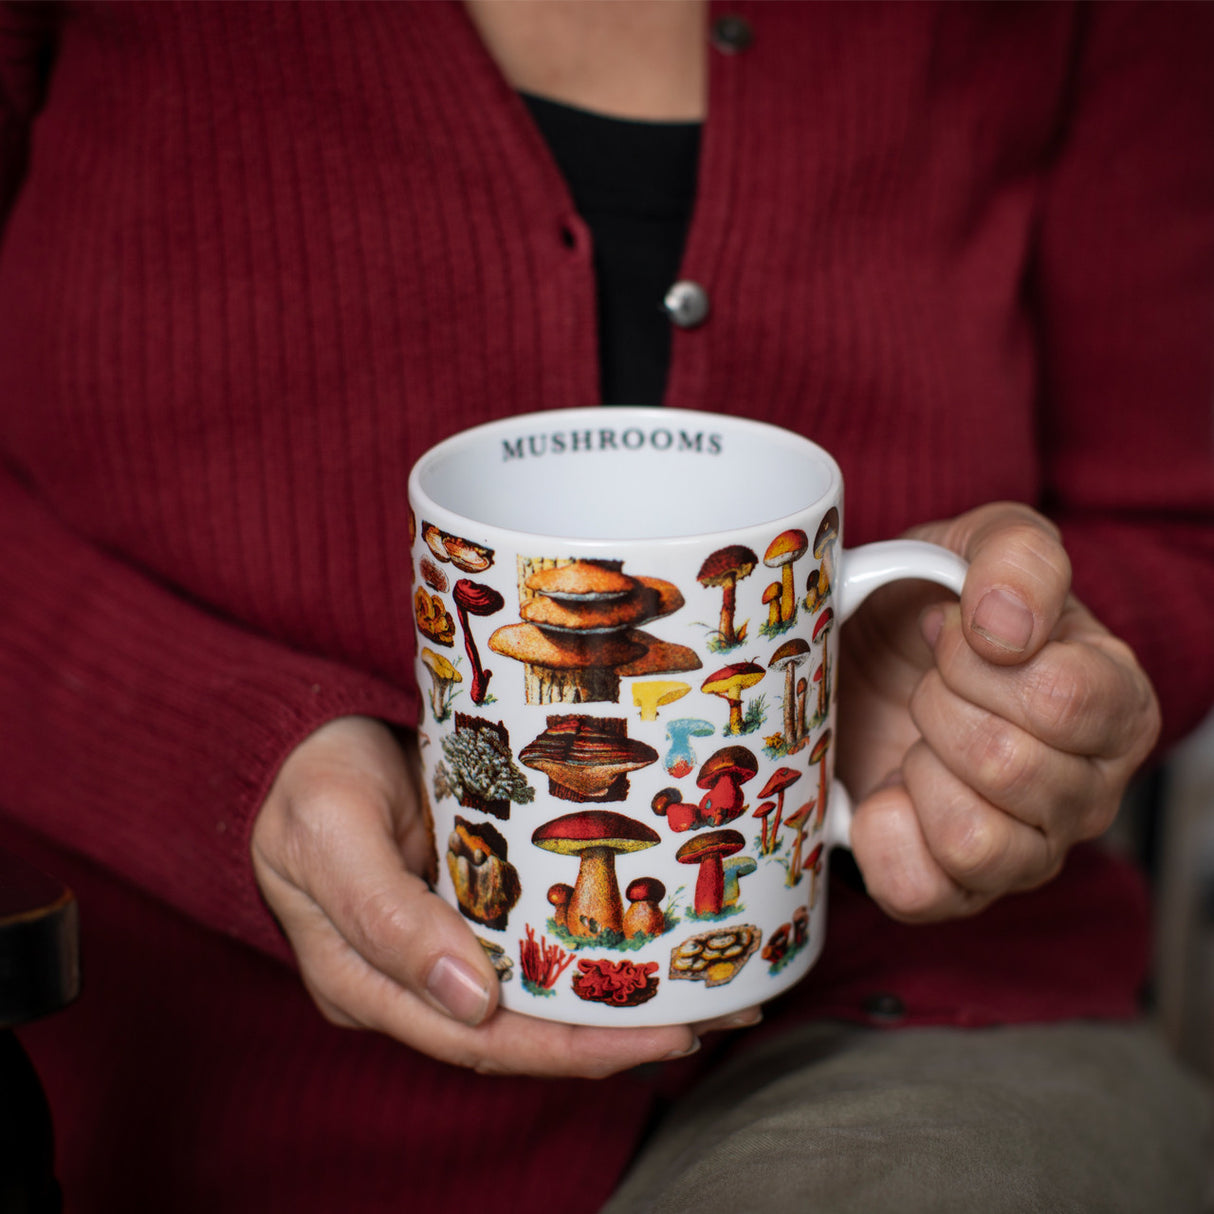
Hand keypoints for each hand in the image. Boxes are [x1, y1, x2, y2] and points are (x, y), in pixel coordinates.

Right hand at [251, 716, 750, 1075]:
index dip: (569, 1047)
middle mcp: (415, 979)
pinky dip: (596, 950)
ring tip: (712, 992)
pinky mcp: (473, 901)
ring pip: (539, 994)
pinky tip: (656, 942)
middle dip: (618, 1034)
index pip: (480, 1040)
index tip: (653, 1036)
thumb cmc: (308, 784)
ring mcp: (446, 942)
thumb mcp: (331, 840)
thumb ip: (386, 920)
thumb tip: (474, 1002)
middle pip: (524, 1031)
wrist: (305, 737)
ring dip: (620, 1000)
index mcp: (367, 985)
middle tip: (712, 1018)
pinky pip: (539, 941)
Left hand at [837, 502, 1160, 921]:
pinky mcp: (958, 892)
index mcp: (1115, 703)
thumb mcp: (976, 544)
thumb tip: (1005, 626)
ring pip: (975, 842)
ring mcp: (1028, 852)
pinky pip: (923, 892)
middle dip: (938, 706)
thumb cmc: (932, 607)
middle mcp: (1087, 791)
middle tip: (927, 684)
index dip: (976, 658)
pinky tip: (887, 792)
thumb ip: (1015, 555)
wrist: (866, 663)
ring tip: (918, 740)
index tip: (946, 630)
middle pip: (1010, 766)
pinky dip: (885, 835)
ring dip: (920, 773)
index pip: (1063, 698)